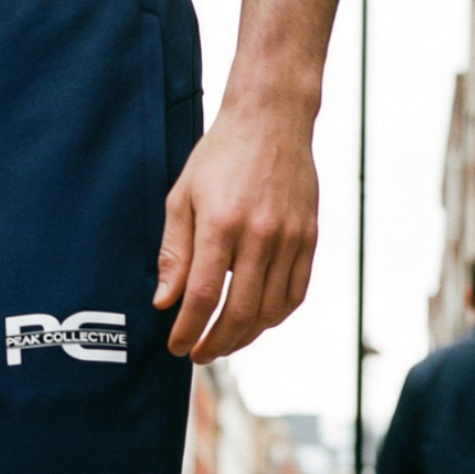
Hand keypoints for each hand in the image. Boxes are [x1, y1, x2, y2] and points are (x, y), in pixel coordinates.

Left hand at [155, 95, 318, 362]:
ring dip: (245, 337)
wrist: (272, 119)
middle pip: (240, 313)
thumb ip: (173, 252)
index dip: (188, 330)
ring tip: (224, 341)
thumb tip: (165, 301)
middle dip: (215, 344)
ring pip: (270, 311)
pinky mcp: (309, 238)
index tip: (176, 346)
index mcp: (222, 224)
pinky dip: (275, 318)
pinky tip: (256, 321)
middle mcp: (260, 235)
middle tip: (198, 354)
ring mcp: (290, 239)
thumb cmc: (220, 156)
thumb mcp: (182, 197)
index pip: (203, 296)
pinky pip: (296, 295)